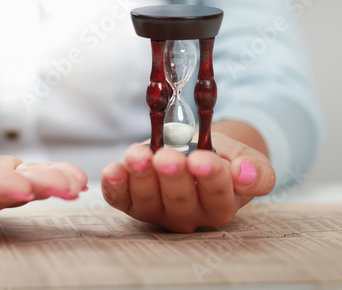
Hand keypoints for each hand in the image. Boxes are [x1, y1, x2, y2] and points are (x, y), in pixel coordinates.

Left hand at [100, 132, 274, 232]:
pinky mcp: (133, 203)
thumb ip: (255, 169)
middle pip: (180, 200)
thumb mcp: (244, 158)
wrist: (196, 152)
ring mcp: (158, 211)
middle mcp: (189, 214)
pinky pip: (121, 199)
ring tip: (138, 155)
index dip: (209, 177)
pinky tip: (112, 170)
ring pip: (148, 199)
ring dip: (140, 176)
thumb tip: (246, 174)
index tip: (201, 160)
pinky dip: (114, 185)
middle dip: (172, 177)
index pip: (217, 194)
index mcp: (221, 204)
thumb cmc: (221, 157)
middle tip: (167, 156)